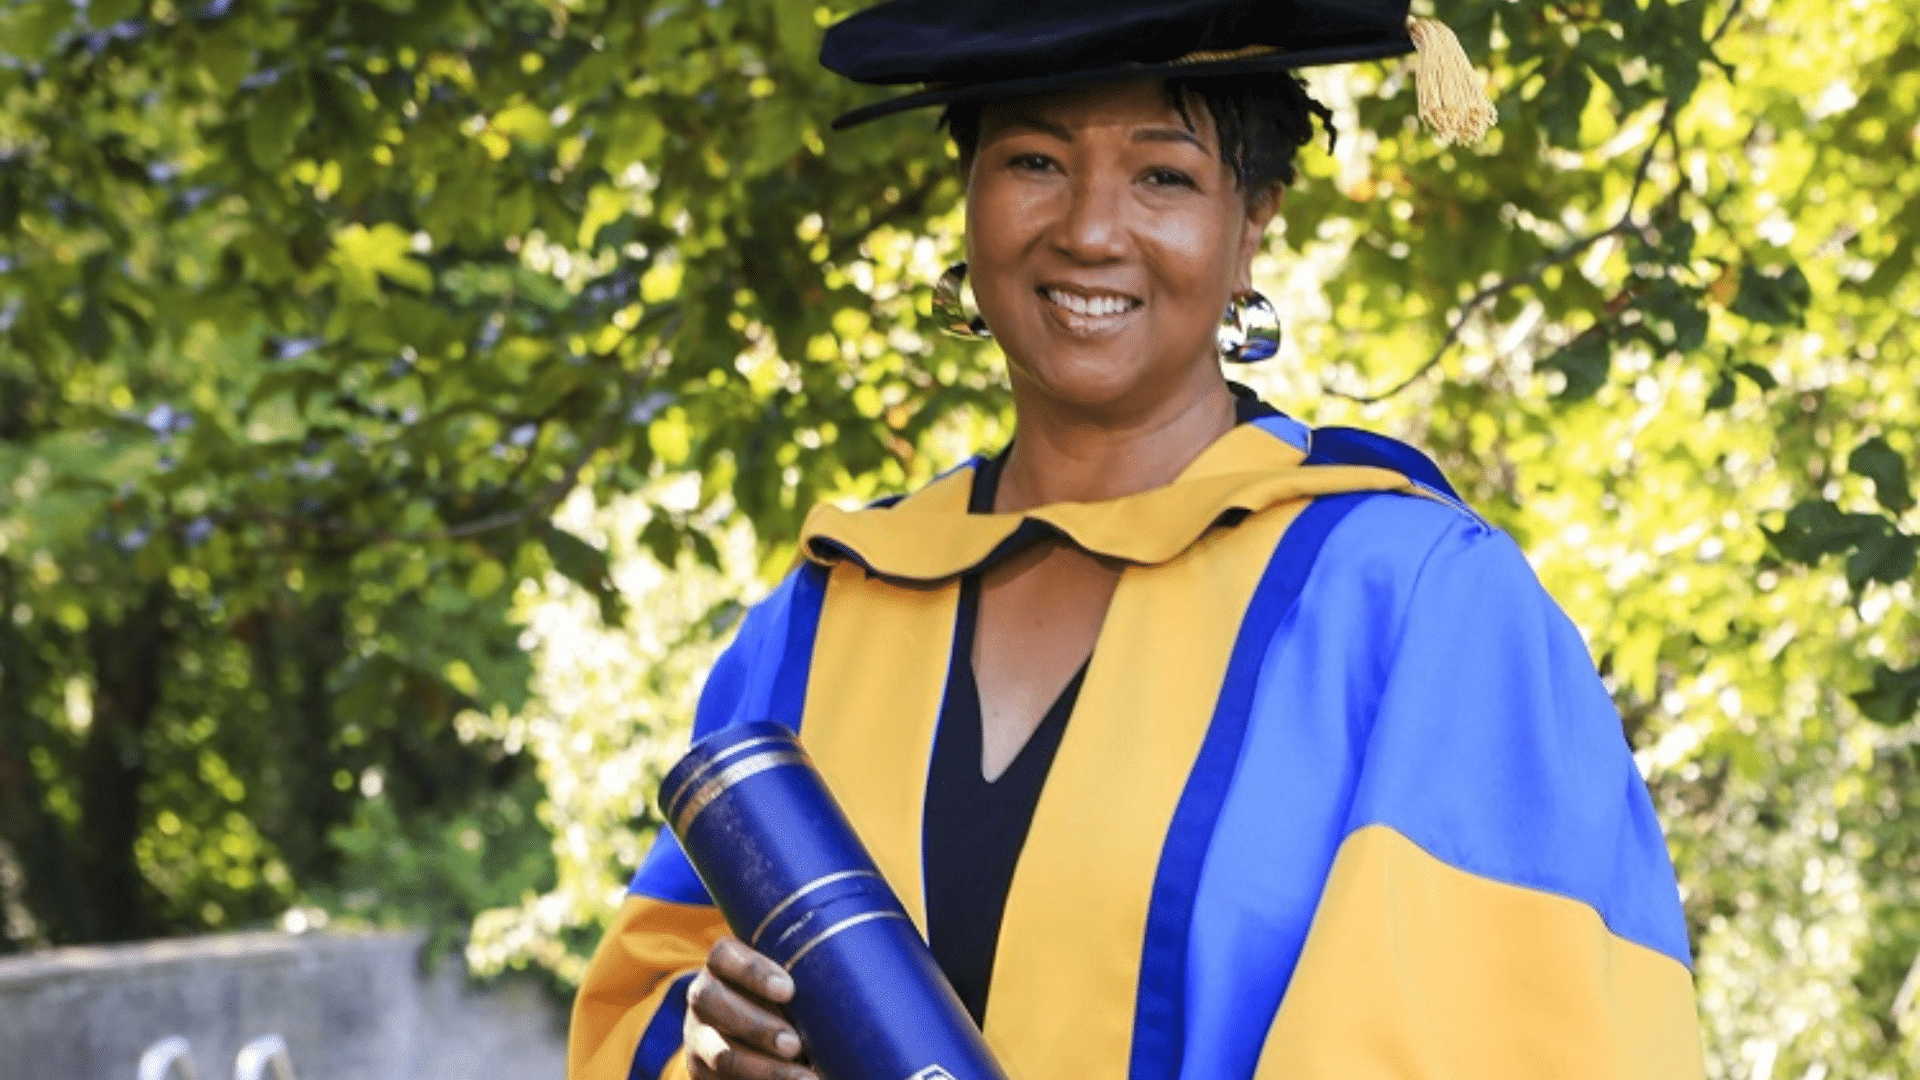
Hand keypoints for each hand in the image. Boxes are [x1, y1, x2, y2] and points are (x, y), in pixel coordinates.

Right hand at [684, 936, 816, 1079]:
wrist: (760, 1036)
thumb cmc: (789, 998)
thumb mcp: (790, 981)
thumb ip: (805, 979)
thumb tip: (843, 996)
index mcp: (723, 963)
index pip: (724, 956)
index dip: (753, 972)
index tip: (788, 990)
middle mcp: (703, 995)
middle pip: (711, 1001)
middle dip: (756, 1025)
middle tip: (795, 1044)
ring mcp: (698, 1036)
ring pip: (719, 1052)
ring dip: (762, 1068)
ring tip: (803, 1078)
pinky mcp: (701, 1072)